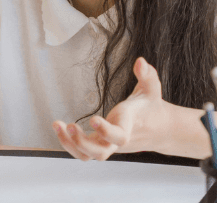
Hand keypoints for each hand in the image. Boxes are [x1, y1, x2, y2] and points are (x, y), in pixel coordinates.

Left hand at [53, 57, 169, 160]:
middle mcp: (117, 139)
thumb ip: (147, 75)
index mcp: (129, 126)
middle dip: (82, 142)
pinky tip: (59, 128)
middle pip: (100, 153)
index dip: (105, 130)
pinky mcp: (100, 145)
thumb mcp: (152, 88)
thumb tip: (140, 61)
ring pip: (88, 155)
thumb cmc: (151, 107)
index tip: (92, 119)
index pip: (118, 136)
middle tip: (69, 125)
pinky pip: (83, 152)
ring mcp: (108, 145)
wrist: (159, 130)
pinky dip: (69, 143)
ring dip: (70, 144)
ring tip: (57, 125)